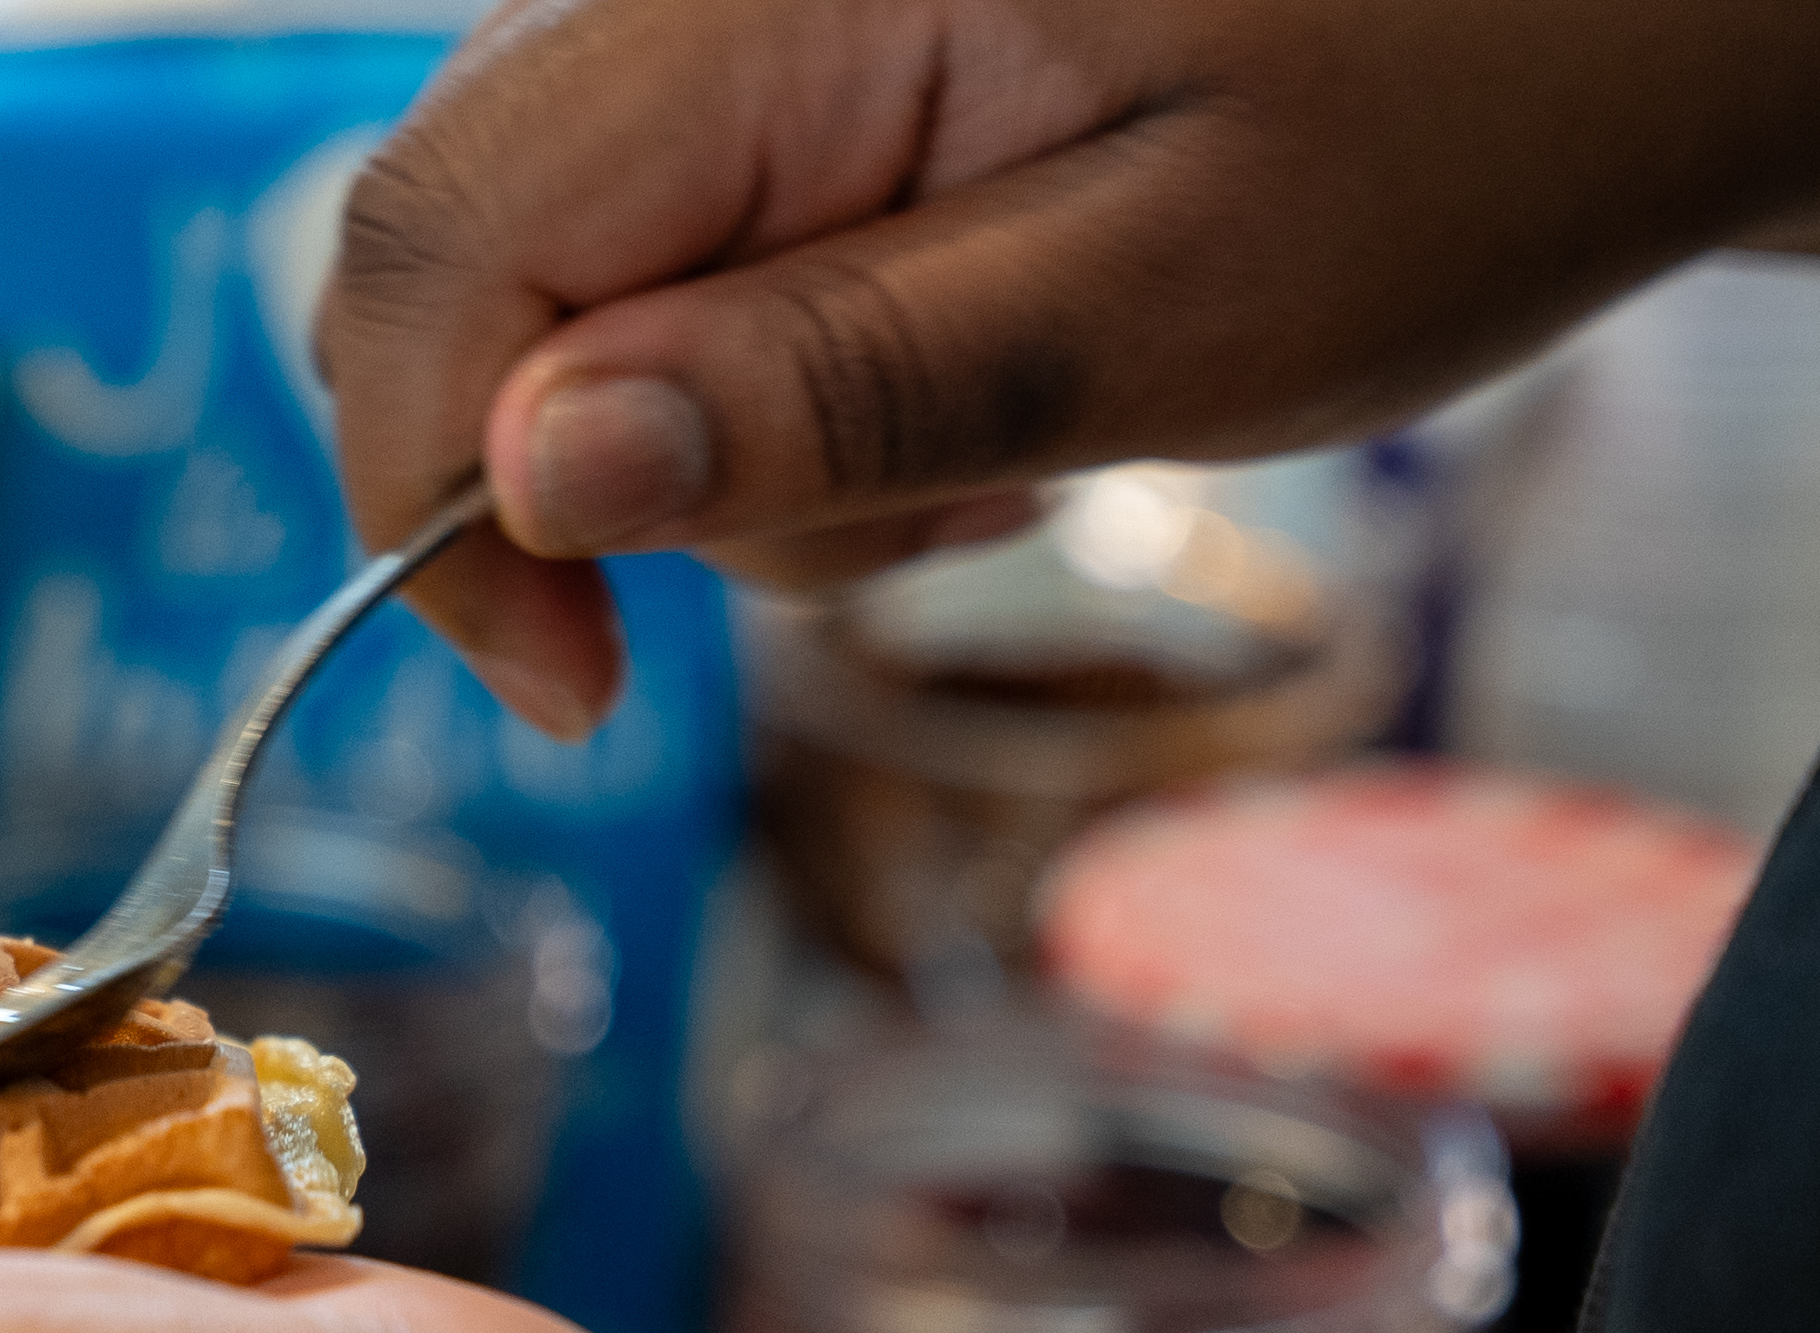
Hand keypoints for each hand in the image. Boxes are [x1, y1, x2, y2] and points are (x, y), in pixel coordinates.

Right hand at [324, 0, 1819, 734]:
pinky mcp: (791, 46)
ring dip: (716, 429)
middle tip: (874, 528)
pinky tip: (966, 345)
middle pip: (449, 255)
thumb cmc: (1478, 99)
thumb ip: (828, 385)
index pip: (430, 247)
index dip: (435, 500)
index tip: (582, 691)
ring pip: (554, 271)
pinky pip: (668, 232)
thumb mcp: (1169, 299)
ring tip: (992, 426)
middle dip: (585, 475)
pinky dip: (772, 354)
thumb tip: (528, 479)